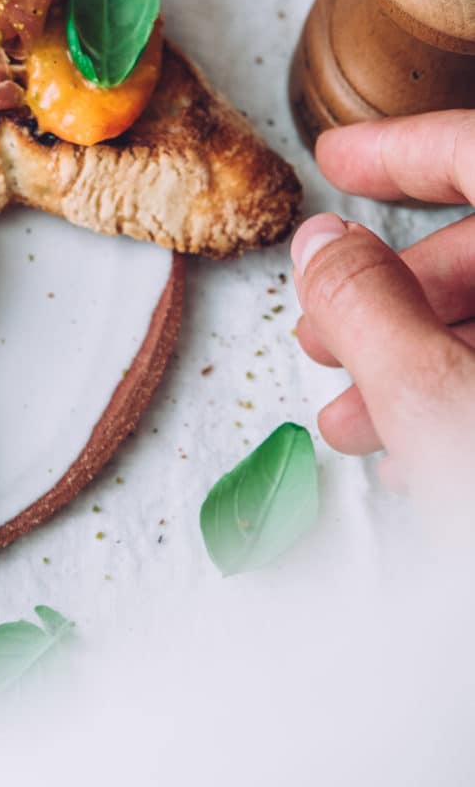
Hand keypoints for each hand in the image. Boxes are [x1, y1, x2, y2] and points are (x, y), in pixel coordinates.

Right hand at [292, 112, 474, 483]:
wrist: (474, 633)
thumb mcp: (436, 406)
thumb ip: (368, 307)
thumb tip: (327, 244)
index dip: (407, 153)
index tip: (339, 159)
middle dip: (400, 292)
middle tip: (325, 329)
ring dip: (425, 362)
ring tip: (352, 421)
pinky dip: (471, 404)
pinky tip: (417, 457)